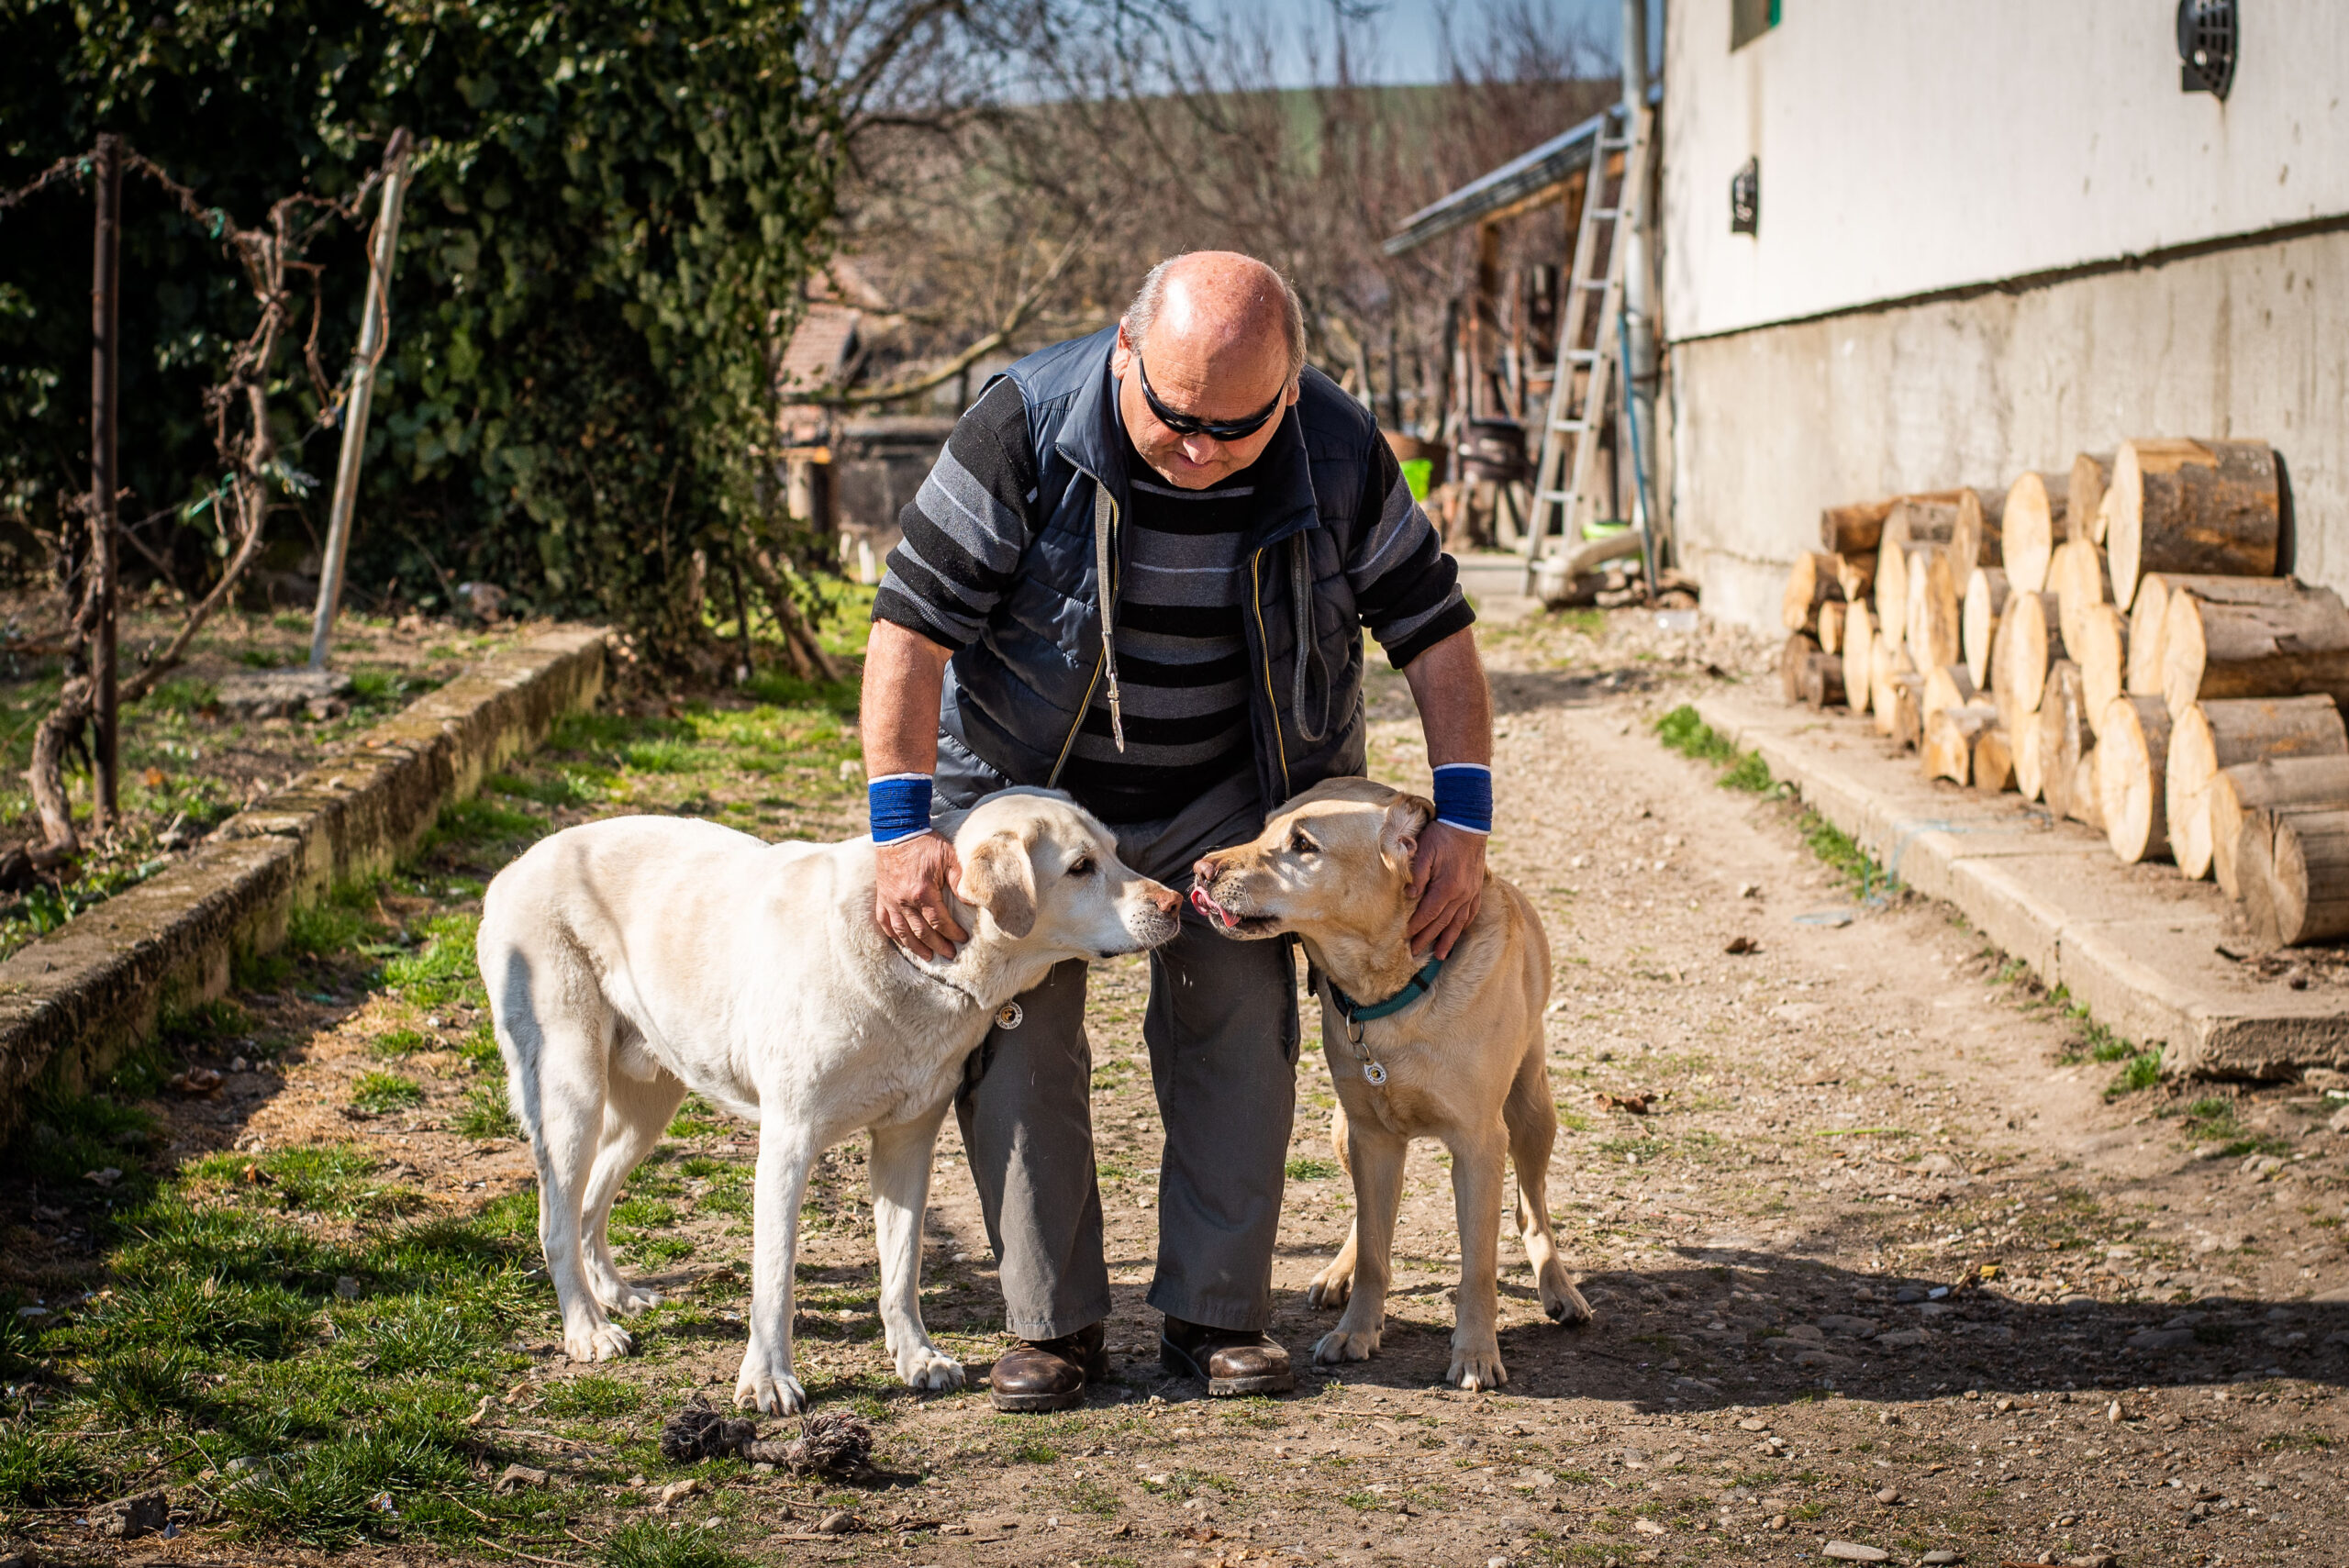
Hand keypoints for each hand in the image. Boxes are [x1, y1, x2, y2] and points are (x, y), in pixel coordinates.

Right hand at [873, 831, 967, 960]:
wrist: (897, 831)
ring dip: (916, 947)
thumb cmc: (925, 843)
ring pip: (902, 932)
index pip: (939, 921)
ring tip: (928, 956)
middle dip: (938, 945)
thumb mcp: (948, 856)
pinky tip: (902, 942)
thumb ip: (960, 879)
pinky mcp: (882, 897)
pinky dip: (894, 935)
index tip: (962, 939)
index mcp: (922, 892)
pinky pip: (885, 922)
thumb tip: (972, 901)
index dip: (952, 933)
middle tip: (949, 954)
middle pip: (922, 931)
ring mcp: (890, 900)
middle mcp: (904, 900)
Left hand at [1406, 821, 1485, 959]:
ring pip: (1458, 922)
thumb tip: (1409, 896)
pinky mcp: (1476, 887)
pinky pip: (1471, 912)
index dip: (1417, 927)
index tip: (1405, 937)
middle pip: (1442, 923)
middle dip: (1428, 939)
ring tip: (1441, 955)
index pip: (1428, 914)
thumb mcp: (1424, 851)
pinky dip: (1464, 924)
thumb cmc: (1442, 836)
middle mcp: (1461, 894)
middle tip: (1415, 953)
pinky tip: (1458, 931)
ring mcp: (1471, 892)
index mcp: (1446, 887)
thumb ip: (1417, 874)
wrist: (1468, 824)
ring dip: (1448, 939)